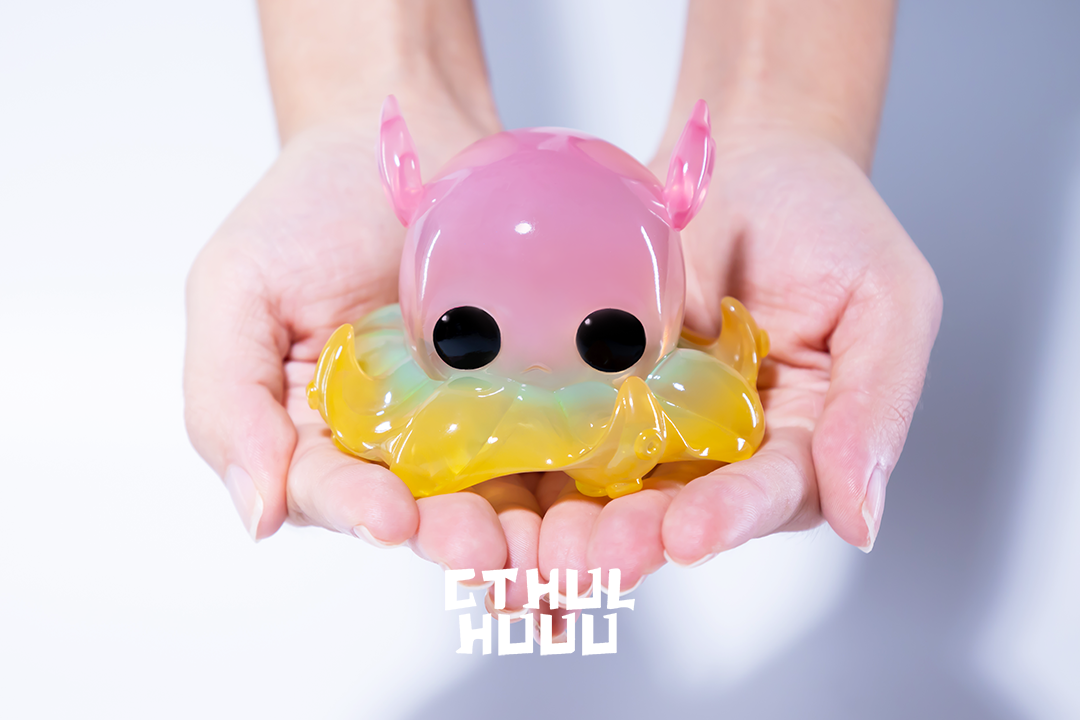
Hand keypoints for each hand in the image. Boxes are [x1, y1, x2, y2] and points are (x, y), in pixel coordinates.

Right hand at [183, 96, 544, 606]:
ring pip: (493, 494)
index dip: (356, 509)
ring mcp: (468, 425)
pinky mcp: (532, 398)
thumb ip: (227, 398)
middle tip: (486, 550)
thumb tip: (254, 516)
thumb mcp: (237, 288)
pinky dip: (576, 476)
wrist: (403, 135)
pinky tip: (597, 493)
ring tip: (546, 546)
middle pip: (419, 510)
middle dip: (452, 535)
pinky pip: (555, 445)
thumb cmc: (308, 207)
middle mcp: (390, 445)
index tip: (392, 518)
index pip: (326, 489)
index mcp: (311, 433)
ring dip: (521, 529)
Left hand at [536, 126, 941, 589]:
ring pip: (622, 482)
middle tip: (600, 559)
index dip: (733, 515)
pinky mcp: (602, 387)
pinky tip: (512, 481)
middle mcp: (727, 446)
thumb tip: (863, 520)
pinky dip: (544, 454)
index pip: (772, 491)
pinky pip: (572, 425)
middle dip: (642, 535)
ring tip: (553, 545)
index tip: (689, 536)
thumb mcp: (888, 301)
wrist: (750, 157)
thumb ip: (877, 406)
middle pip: (687, 505)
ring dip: (586, 518)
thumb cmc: (831, 221)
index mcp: (803, 439)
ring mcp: (658, 419)